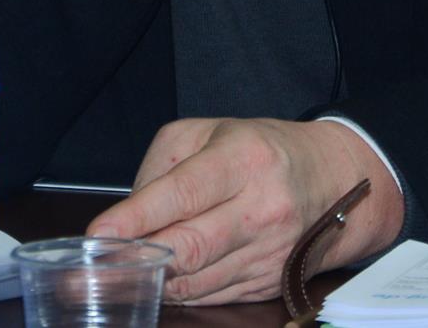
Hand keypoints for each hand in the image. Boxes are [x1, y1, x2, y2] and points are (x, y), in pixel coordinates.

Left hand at [87, 117, 403, 304]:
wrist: (333, 180)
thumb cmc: (262, 150)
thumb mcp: (210, 132)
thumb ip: (163, 166)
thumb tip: (129, 214)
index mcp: (244, 158)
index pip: (184, 193)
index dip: (138, 218)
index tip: (100, 234)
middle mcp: (262, 206)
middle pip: (190, 247)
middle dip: (136, 260)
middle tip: (94, 270)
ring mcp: (269, 250)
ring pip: (196, 280)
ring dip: (154, 281)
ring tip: (121, 275)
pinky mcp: (269, 280)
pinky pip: (211, 296)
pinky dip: (181, 291)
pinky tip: (164, 279)